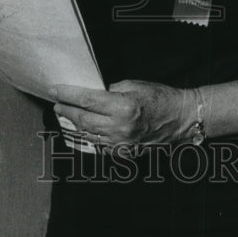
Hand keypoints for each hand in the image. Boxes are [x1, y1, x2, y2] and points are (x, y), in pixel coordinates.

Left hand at [51, 80, 195, 147]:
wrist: (181, 118)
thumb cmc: (161, 98)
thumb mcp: (135, 85)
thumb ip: (111, 91)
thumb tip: (94, 94)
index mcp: (123, 107)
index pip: (87, 100)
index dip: (68, 95)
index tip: (56, 90)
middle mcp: (120, 128)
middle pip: (83, 119)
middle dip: (67, 110)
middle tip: (57, 103)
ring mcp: (122, 143)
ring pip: (89, 134)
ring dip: (74, 124)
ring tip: (65, 115)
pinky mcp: (125, 151)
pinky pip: (100, 144)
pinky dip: (89, 135)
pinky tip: (82, 128)